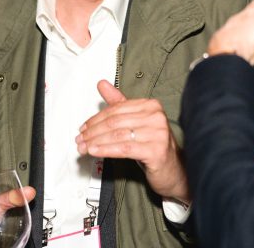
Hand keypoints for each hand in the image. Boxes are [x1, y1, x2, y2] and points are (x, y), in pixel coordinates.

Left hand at [76, 80, 189, 203]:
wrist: (174, 170)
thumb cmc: (153, 146)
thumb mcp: (135, 122)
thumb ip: (119, 103)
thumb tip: (102, 84)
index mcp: (151, 105)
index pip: (116, 109)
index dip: (96, 119)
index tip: (83, 129)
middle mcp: (156, 116)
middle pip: (115, 122)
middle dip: (93, 132)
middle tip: (80, 140)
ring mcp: (158, 133)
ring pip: (117, 135)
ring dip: (96, 142)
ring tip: (84, 148)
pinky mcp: (156, 150)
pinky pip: (124, 148)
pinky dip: (106, 150)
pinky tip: (96, 152)